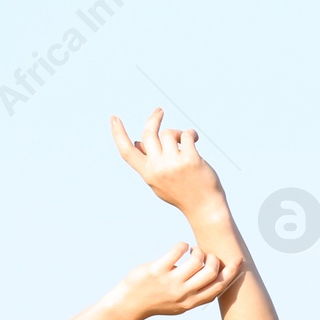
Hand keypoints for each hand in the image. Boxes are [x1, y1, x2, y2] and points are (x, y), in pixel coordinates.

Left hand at [105, 243, 241, 319]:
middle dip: (212, 258)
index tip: (238, 260)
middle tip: (204, 255)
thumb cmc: (156, 301)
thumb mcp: (179, 303)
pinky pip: (177, 251)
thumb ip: (195, 293)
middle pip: (211, 272)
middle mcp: (183, 294)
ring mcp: (171, 282)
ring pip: (197, 260)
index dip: (232, 272)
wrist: (128, 305)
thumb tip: (214, 275)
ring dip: (198, 250)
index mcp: (192, 302)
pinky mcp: (157, 270)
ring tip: (191, 250)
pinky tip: (179, 247)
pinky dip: (182, 245)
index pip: (219, 287)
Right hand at [111, 108, 226, 217]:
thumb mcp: (159, 182)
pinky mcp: (191, 160)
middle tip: (159, 111)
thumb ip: (148, 163)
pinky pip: (186, 135)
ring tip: (186, 139)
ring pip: (168, 133)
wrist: (205, 208)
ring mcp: (174, 164)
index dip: (118, 134)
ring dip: (177, 133)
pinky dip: (191, 134)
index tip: (114, 118)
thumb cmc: (182, 193)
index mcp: (147, 174)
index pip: (127, 152)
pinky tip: (195, 138)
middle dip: (153, 119)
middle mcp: (158, 168)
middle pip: (148, 134)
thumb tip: (137, 142)